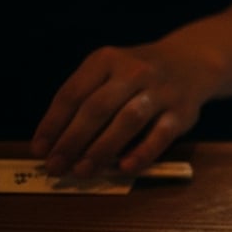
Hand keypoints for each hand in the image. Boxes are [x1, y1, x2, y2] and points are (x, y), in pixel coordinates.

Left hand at [30, 42, 218, 177]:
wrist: (192, 62)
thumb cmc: (138, 75)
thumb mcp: (110, 71)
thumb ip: (86, 100)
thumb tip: (56, 144)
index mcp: (106, 60)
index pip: (72, 94)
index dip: (52, 124)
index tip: (39, 150)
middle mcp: (134, 71)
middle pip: (97, 108)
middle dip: (72, 140)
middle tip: (56, 167)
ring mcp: (161, 90)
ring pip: (127, 120)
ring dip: (102, 149)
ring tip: (83, 171)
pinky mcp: (182, 111)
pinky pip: (160, 135)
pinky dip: (141, 153)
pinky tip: (123, 168)